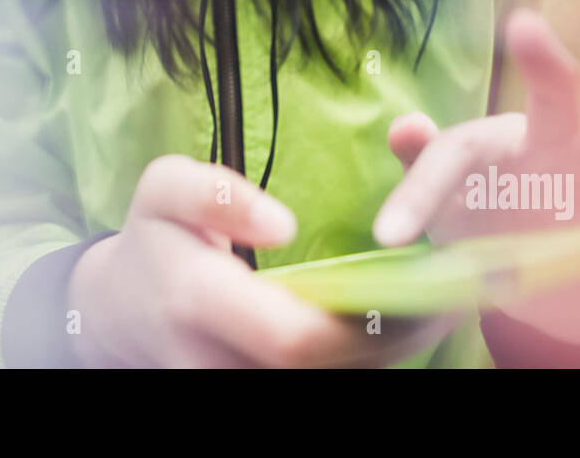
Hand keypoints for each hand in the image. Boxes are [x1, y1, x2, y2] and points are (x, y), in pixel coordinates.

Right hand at [68, 154, 461, 366]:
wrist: (119, 313)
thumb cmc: (153, 239)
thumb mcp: (163, 190)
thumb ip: (214, 195)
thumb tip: (282, 225)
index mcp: (200, 304)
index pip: (296, 340)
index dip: (365, 323)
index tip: (422, 280)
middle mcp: (223, 364)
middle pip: (332, 371)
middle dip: (402, 335)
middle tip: (460, 287)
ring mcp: (243, 387)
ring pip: (336, 381)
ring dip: (398, 347)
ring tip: (451, 297)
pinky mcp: (261, 391)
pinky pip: (329, 380)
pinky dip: (374, 354)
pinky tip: (412, 317)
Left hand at [371, 0, 579, 344]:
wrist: (552, 296)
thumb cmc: (496, 238)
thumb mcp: (459, 215)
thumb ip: (431, 176)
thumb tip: (400, 125)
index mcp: (500, 158)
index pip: (460, 156)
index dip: (420, 193)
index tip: (389, 235)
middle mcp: (554, 155)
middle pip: (548, 105)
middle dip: (542, 69)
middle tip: (525, 27)